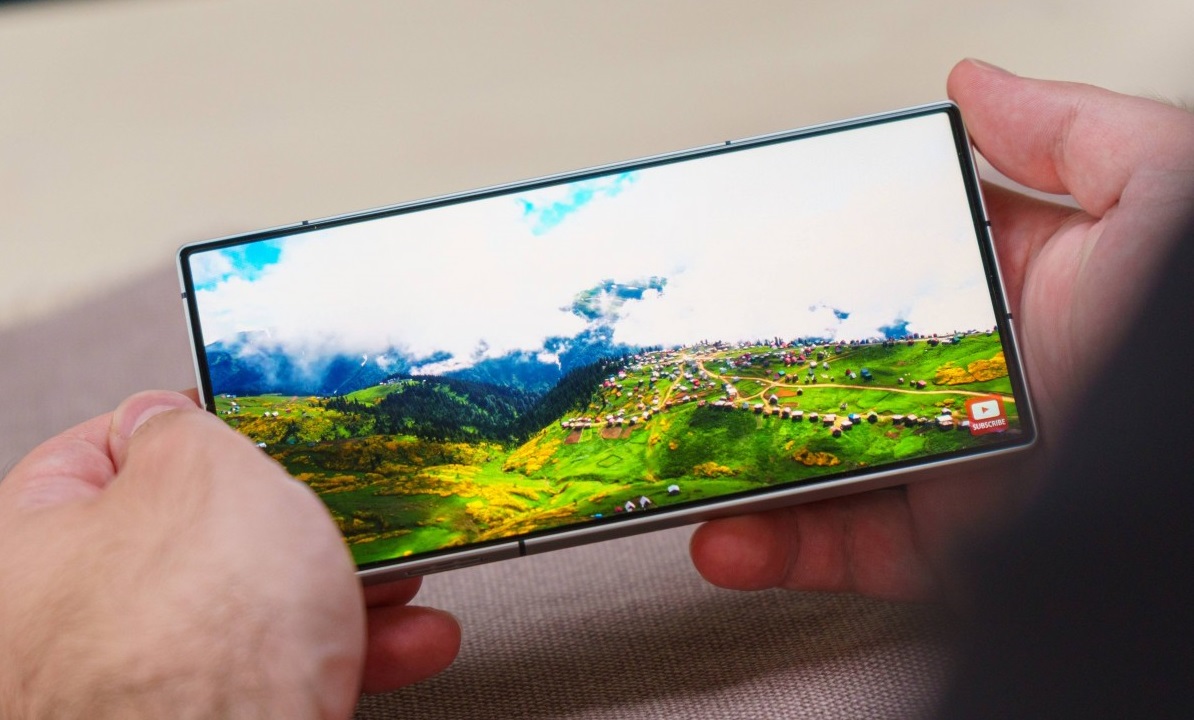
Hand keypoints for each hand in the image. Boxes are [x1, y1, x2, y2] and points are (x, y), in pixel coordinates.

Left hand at [0, 390, 458, 718]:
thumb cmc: (189, 642)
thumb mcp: (206, 475)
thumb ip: (185, 429)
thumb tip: (174, 419)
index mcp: (30, 544)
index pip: (106, 448)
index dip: (193, 424)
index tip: (256, 421)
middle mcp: (69, 622)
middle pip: (198, 534)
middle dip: (296, 518)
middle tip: (345, 502)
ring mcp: (136, 686)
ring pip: (252, 609)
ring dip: (346, 586)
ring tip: (404, 572)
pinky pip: (278, 671)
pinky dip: (348, 649)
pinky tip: (405, 639)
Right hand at [689, 59, 1193, 601]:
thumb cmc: (1193, 339)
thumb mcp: (1160, 196)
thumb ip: (1070, 134)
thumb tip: (976, 83)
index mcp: (1028, 295)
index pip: (906, 269)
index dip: (832, 260)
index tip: (762, 255)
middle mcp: (981, 381)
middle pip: (845, 369)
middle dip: (768, 365)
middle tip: (703, 353)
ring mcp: (956, 468)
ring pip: (825, 463)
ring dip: (744, 465)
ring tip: (683, 453)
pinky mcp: (947, 551)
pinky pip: (846, 552)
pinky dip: (774, 550)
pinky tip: (723, 533)